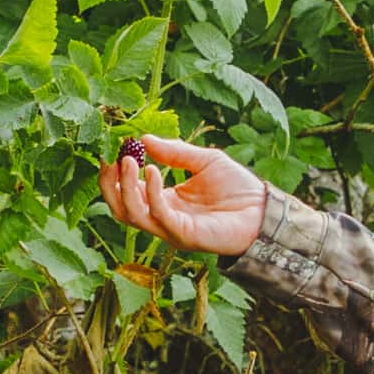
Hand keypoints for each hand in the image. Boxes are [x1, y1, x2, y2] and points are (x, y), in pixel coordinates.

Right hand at [100, 131, 264, 258]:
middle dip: (110, 184)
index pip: (128, 192)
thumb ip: (175, 152)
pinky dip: (150, 192)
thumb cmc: (238, 188)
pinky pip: (158, 215)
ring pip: (132, 214)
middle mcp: (163, 217)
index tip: (111, 150)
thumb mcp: (203, 160)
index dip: (116, 174)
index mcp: (164, 201)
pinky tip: (153, 169)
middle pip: (121, 207)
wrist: (263, 209)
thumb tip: (144, 138)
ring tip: (128, 160)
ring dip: (125, 187)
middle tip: (110, 158)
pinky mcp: (183, 234)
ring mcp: (171, 229)